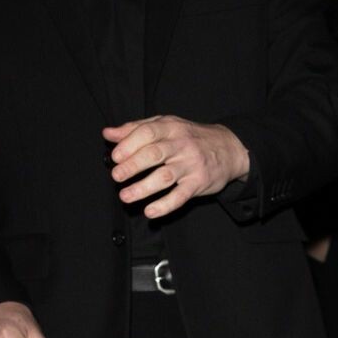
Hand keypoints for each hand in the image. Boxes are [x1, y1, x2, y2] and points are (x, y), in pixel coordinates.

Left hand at [104, 118, 250, 218]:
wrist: (229, 148)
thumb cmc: (191, 137)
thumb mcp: (166, 125)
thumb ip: (136, 129)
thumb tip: (108, 134)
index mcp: (170, 128)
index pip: (148, 133)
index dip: (130, 144)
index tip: (115, 156)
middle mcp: (181, 145)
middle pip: (154, 154)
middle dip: (133, 166)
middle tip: (116, 176)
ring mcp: (191, 165)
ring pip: (165, 177)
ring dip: (143, 188)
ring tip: (125, 196)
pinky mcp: (198, 183)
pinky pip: (180, 196)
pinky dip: (165, 205)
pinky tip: (150, 211)